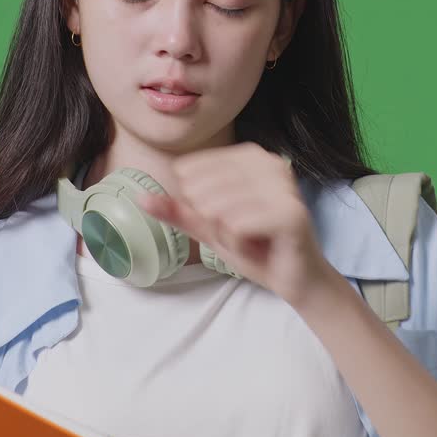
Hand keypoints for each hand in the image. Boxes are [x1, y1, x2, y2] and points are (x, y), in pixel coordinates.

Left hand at [138, 141, 338, 307]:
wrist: (295, 280)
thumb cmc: (256, 248)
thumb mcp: (209, 226)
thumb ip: (178, 210)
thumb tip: (140, 197)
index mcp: (250, 156)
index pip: (190, 172)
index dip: (198, 206)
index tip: (229, 219)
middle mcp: (269, 162)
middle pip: (201, 191)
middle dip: (213, 222)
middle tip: (242, 233)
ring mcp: (283, 185)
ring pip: (217, 209)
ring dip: (227, 235)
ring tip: (252, 239)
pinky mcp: (290, 212)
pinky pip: (236, 225)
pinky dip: (240, 243)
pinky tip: (261, 246)